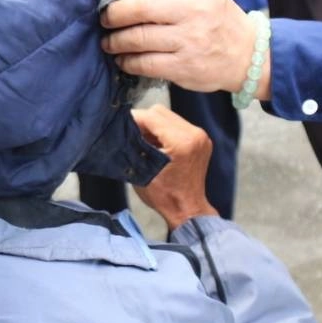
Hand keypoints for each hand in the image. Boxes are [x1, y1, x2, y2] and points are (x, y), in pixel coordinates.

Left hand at [100, 0, 267, 97]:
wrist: (248, 56)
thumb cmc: (215, 18)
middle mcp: (194, 10)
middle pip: (141, 7)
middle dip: (114, 13)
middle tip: (105, 18)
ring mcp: (189, 40)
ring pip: (138, 37)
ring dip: (115, 40)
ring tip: (109, 41)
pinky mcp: (184, 67)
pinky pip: (145, 63)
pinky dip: (127, 61)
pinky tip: (123, 59)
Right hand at [131, 105, 217, 231]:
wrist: (187, 210)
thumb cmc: (164, 196)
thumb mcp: (141, 169)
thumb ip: (133, 145)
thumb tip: (122, 128)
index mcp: (182, 142)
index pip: (150, 116)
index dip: (132, 120)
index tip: (120, 126)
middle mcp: (195, 135)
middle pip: (159, 112)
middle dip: (142, 121)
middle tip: (131, 136)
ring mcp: (200, 136)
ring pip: (167, 116)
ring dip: (153, 125)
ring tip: (144, 141)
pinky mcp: (201, 139)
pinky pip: (176, 124)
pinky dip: (163, 130)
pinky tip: (156, 144)